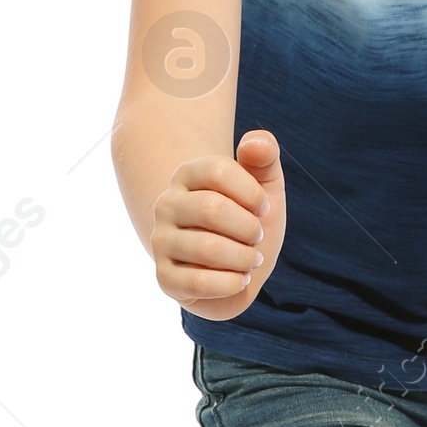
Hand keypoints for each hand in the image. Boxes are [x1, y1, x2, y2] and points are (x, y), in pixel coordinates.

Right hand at [151, 130, 285, 317]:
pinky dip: (232, 283)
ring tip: (251, 259)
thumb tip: (255, 143)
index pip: (218, 170)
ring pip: (207, 249)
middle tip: (257, 237)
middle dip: (249, 228)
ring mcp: (160, 242)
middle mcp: (166, 205)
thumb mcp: (266, 186)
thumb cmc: (249, 221)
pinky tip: (239, 279)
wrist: (239, 268)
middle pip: (212, 209)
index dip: (252, 193)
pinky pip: (199, 283)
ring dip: (244, 258)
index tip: (264, 207)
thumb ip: (265, 155)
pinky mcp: (164, 278)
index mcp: (186, 175)